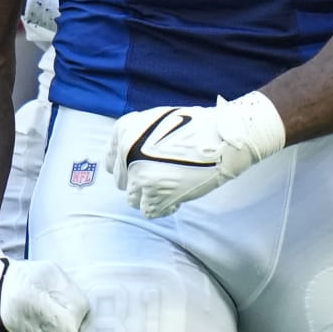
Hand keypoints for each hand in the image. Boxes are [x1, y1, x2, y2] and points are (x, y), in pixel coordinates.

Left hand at [107, 91, 284, 218]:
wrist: (220, 138)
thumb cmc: (195, 127)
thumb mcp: (157, 120)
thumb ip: (138, 138)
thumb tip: (127, 157)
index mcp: (124, 131)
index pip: (112, 162)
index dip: (127, 167)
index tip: (139, 168)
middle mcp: (126, 153)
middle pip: (122, 182)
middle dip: (140, 181)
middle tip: (163, 175)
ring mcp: (139, 176)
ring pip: (133, 199)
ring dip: (150, 195)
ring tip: (170, 186)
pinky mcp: (155, 196)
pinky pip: (149, 211)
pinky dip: (162, 207)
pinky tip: (176, 197)